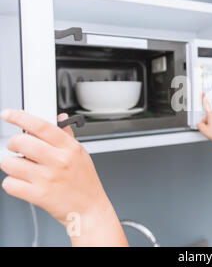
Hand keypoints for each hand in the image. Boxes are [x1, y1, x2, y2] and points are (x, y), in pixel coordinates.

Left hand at [0, 110, 110, 227]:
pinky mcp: (39, 195)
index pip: (41, 125)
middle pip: (21, 142)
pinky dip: (12, 184)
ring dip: (11, 166)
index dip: (20, 117)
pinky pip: (10, 184)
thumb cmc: (85, 183)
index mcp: (69, 148)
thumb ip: (68, 136)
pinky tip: (24, 184)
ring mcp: (48, 178)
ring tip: (23, 170)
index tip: (8, 114)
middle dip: (13, 144)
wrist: (89, 209)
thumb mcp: (81, 155)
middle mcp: (59, 160)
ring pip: (10, 163)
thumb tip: (61, 119)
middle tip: (17, 149)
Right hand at [197, 93, 211, 147]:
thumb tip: (199, 124)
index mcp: (211, 114)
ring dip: (208, 126)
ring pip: (209, 121)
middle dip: (204, 122)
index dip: (203, 98)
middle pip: (205, 117)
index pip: (206, 104)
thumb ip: (199, 124)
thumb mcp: (203, 130)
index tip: (202, 93)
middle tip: (207, 129)